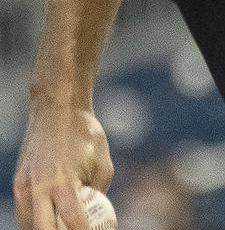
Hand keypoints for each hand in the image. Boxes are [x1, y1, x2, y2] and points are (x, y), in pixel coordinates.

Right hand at [13, 100, 113, 229]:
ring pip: (28, 224)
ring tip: (65, 225)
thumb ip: (99, 192)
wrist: (57, 109)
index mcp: (63, 182)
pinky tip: (51, 221)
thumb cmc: (85, 135)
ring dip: (46, 229)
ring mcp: (24, 185)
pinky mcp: (18, 181)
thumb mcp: (103, 164)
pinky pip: (24, 211)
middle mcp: (38, 187)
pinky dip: (35, 221)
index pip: (72, 221)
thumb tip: (99, 215)